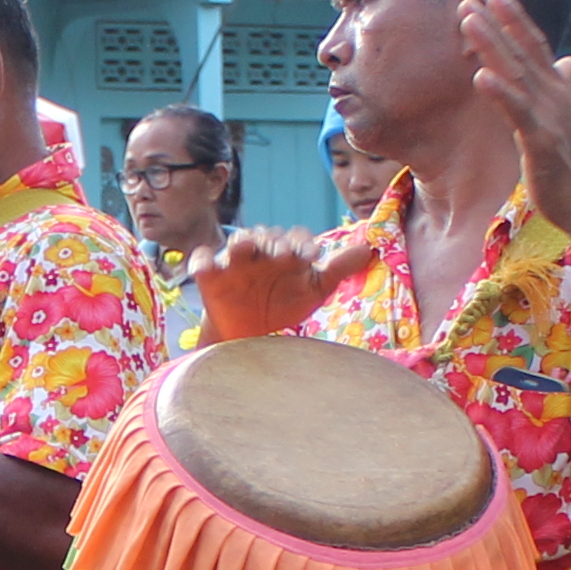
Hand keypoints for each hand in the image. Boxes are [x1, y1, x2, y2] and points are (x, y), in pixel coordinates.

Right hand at [186, 226, 345, 343]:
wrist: (249, 332)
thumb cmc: (283, 303)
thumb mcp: (314, 289)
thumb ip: (338, 268)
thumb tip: (369, 249)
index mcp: (286, 251)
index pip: (296, 239)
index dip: (304, 244)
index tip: (314, 256)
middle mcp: (261, 251)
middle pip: (266, 238)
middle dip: (274, 244)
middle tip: (283, 255)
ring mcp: (234, 261)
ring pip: (236, 243)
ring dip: (240, 243)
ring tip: (243, 247)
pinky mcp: (209, 274)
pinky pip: (202, 261)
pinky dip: (201, 262)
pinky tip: (203, 269)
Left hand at [464, 0, 570, 238]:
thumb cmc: (568, 162)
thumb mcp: (564, 117)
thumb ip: (562, 84)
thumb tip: (568, 59)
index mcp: (558, 89)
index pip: (535, 44)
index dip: (515, 18)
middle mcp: (555, 95)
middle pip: (522, 50)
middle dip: (497, 21)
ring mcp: (549, 116)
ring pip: (516, 72)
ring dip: (492, 43)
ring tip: (469, 20)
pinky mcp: (540, 141)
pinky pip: (517, 111)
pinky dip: (499, 92)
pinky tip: (480, 75)